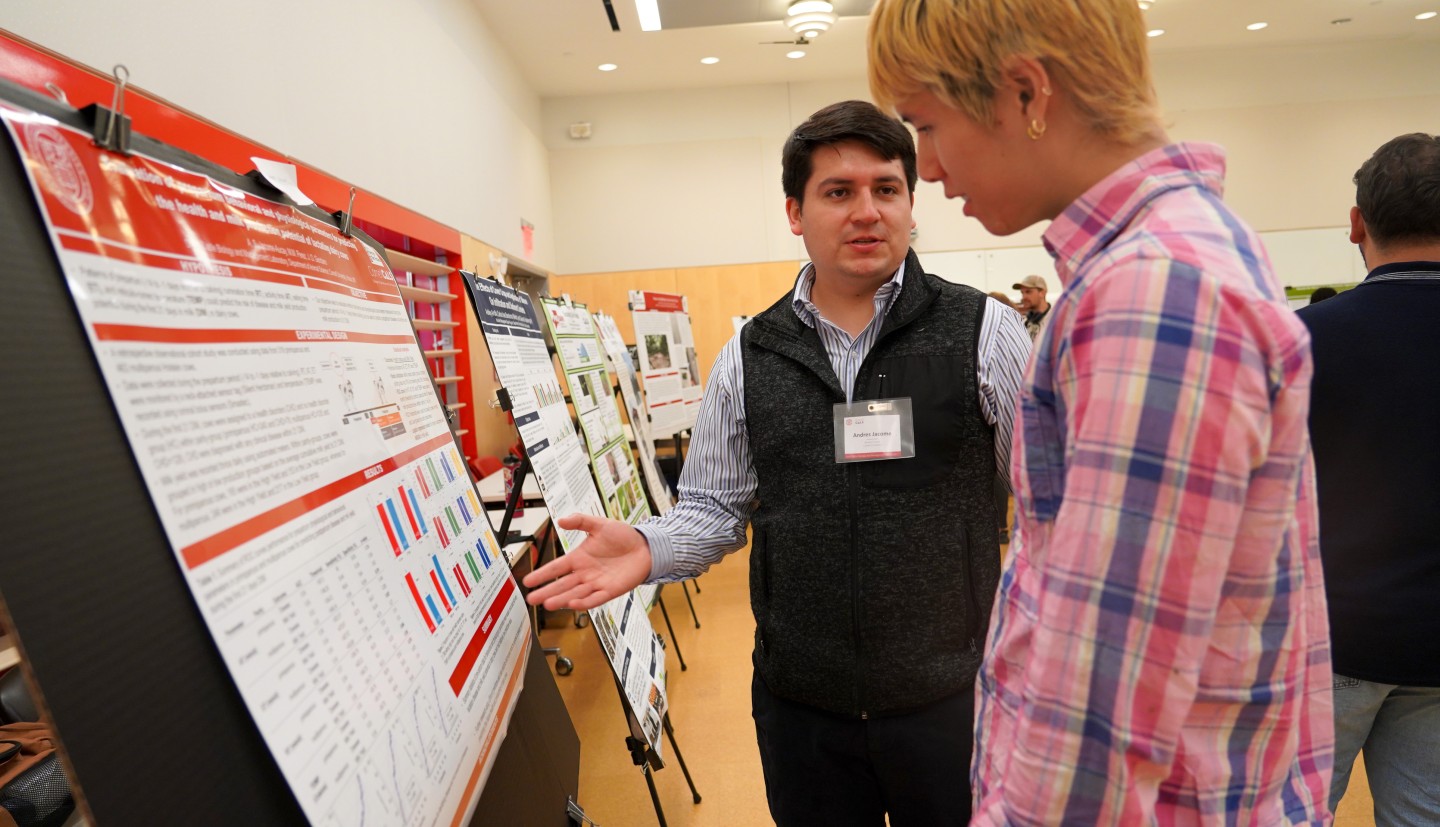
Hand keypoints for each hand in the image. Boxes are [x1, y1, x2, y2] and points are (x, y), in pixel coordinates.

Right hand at [522, 513, 652, 610]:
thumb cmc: (623, 536)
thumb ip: (580, 521)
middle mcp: (585, 573)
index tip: (528, 580)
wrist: (645, 547)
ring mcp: (596, 583)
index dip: (543, 574)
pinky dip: (585, 602)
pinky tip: (573, 604)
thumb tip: (561, 520)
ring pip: (576, 593)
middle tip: (531, 599)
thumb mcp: (599, 524)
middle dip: (547, 591)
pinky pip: (595, 598)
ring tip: (548, 604)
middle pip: (562, 584)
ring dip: (562, 599)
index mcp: (579, 558)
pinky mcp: (610, 590)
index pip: (557, 567)